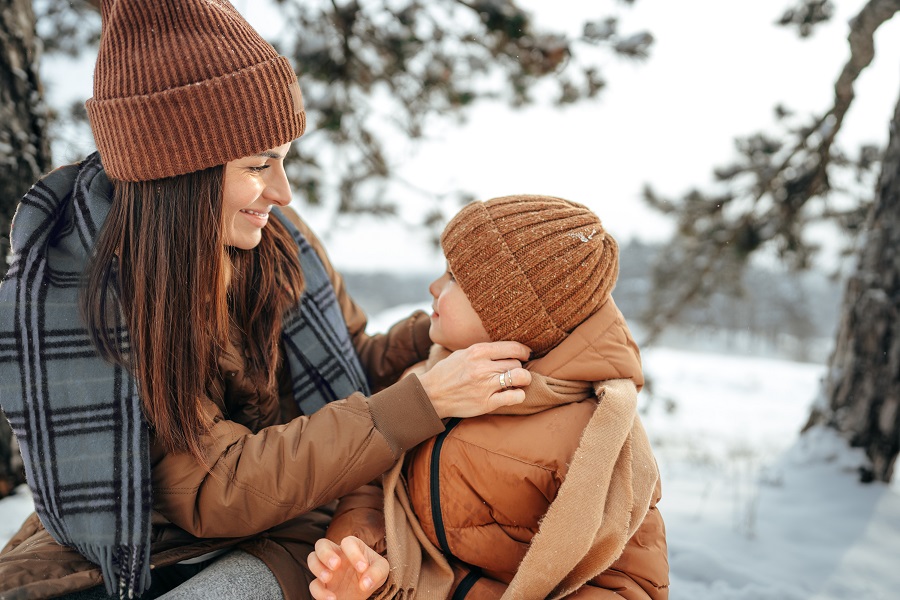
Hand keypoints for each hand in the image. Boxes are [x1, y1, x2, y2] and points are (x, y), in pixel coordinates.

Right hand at [308, 536, 388, 599]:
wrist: (365, 592)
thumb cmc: (372, 573)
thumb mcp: (381, 570)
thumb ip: (376, 573)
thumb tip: (365, 583)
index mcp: (352, 547)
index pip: (348, 542)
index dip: (354, 553)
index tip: (362, 568)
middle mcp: (336, 554)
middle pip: (321, 544)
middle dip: (326, 553)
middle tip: (336, 565)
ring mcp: (327, 569)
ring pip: (312, 559)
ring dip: (317, 568)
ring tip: (328, 578)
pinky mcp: (322, 585)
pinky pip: (313, 585)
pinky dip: (320, 592)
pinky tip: (332, 599)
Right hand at [417, 341, 532, 418]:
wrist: (431, 395)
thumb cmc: (447, 373)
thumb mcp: (462, 354)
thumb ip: (483, 351)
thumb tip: (506, 350)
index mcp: (478, 352)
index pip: (513, 348)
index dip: (524, 351)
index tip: (526, 355)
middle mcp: (483, 367)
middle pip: (517, 363)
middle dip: (518, 366)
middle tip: (513, 371)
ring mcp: (486, 386)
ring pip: (520, 377)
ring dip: (523, 379)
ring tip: (518, 382)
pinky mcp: (487, 403)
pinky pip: (514, 397)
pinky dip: (518, 395)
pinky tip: (513, 394)